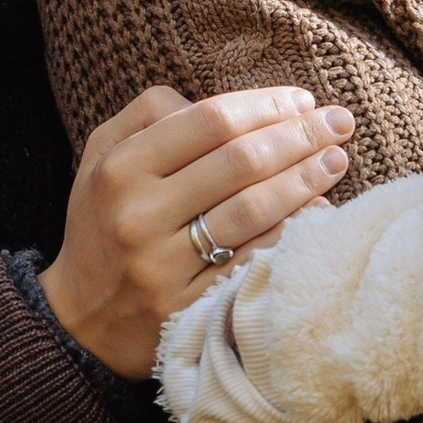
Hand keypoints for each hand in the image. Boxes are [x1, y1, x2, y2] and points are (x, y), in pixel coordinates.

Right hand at [40, 84, 354, 381]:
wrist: (82, 322)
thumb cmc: (105, 223)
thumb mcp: (102, 157)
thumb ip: (150, 113)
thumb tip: (226, 105)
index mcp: (121, 168)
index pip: (210, 120)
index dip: (265, 105)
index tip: (303, 100)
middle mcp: (140, 215)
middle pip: (240, 162)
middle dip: (300, 136)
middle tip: (340, 123)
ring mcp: (164, 267)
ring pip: (252, 211)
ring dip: (306, 180)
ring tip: (337, 160)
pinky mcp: (187, 310)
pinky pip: (252, 262)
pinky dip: (291, 233)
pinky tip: (320, 212)